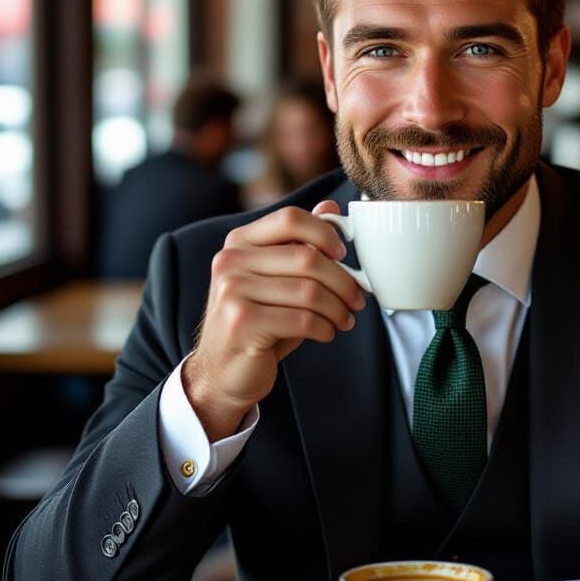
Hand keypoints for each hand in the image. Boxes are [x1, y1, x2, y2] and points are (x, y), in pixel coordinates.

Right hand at [183, 200, 366, 440]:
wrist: (222, 371)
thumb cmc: (258, 321)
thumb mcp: (278, 279)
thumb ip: (300, 244)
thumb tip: (331, 209)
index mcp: (240, 241)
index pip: (290, 218)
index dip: (325, 233)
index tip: (344, 254)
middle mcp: (231, 260)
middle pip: (307, 257)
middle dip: (343, 281)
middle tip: (357, 298)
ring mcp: (232, 290)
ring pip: (309, 291)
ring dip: (338, 308)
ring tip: (345, 319)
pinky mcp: (241, 322)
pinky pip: (302, 319)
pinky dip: (325, 328)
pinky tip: (327, 333)